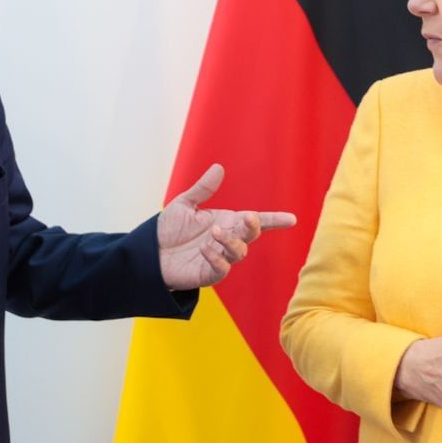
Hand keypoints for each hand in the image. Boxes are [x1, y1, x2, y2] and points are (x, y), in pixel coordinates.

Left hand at [158, 164, 295, 289]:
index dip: (274, 220)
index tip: (292, 219)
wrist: (150, 253)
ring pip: (239, 252)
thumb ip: (203, 189)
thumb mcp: (185, 204)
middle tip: (248, 217)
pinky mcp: (209, 274)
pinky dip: (216, 259)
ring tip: (214, 232)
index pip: (255, 221)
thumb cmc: (169, 229)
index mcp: (226, 222)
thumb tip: (218, 168)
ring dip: (230, 241)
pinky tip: (204, 249)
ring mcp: (220, 258)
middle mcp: (227, 240)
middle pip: (250, 235)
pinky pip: (221, 269)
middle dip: (253, 226)